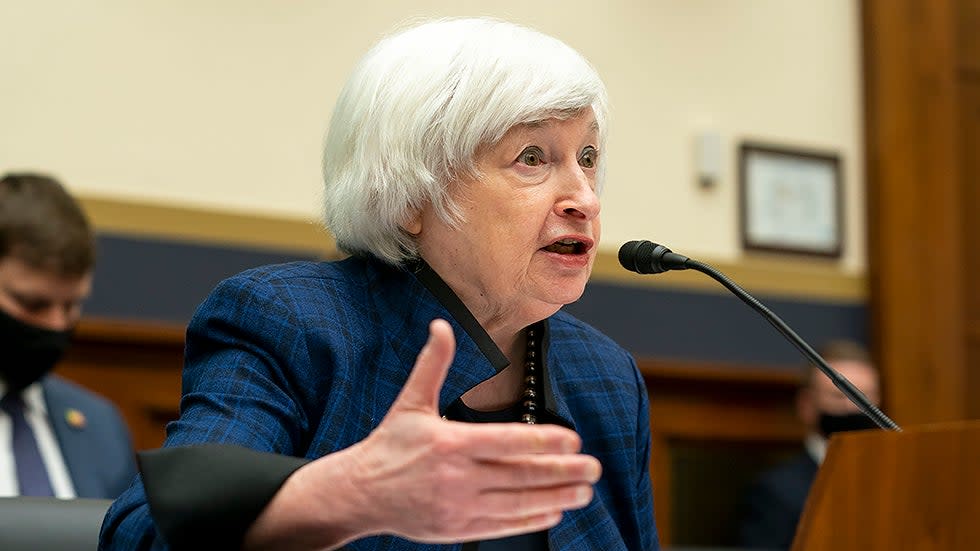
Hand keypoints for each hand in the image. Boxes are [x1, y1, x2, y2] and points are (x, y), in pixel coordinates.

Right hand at [246, 319, 599, 549]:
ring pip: (518, 503)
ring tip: (584, 491)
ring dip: (557, 498)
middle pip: (521, 475)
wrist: (359, 494)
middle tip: (594, 467)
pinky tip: (554, 510)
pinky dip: (532, 519)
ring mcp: (458, 507)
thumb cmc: (389, 446)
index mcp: (449, 443)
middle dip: (562, 472)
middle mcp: (457, 478)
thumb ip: (432, 365)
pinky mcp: (458, 530)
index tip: (573, 439)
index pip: (506, 441)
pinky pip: (503, 525)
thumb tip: (441, 325)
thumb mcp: (410, 403)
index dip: (543, 440)